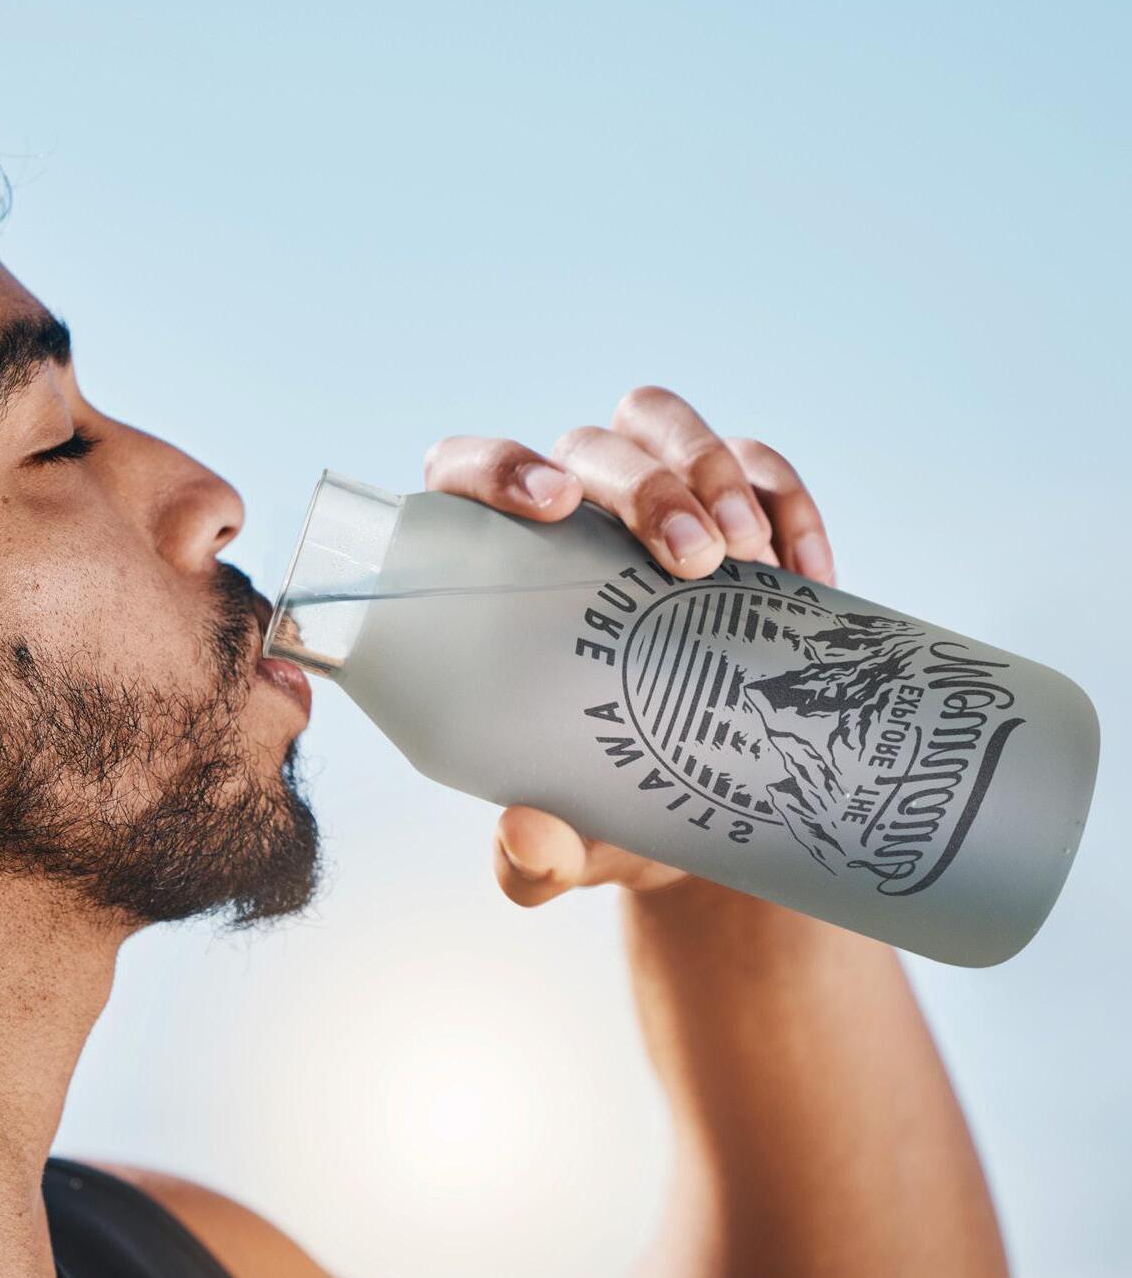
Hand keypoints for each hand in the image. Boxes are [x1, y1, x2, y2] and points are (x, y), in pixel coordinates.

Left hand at [423, 386, 835, 904]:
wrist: (719, 810)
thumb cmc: (615, 811)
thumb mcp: (577, 840)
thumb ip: (537, 855)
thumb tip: (525, 844)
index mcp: (499, 570)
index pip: (466, 475)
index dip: (494, 467)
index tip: (550, 506)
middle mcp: (568, 514)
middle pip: (588, 444)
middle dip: (643, 485)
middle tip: (692, 563)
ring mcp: (654, 500)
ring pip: (661, 422)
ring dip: (709, 469)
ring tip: (749, 557)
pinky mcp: (737, 507)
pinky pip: (758, 463)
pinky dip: (786, 501)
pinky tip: (810, 573)